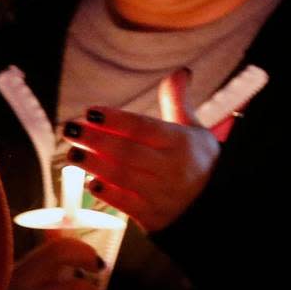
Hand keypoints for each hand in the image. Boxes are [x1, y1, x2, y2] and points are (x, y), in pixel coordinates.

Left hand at [63, 67, 218, 231]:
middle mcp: (172, 168)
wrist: (219, 207)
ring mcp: (163, 195)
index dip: (114, 119)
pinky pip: (127, 205)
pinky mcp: (155, 217)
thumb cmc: (200, 162)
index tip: (90, 112)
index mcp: (181, 143)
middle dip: (95, 140)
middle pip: (127, 151)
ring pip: (123, 177)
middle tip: (70, 130)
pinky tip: (90, 182)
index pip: (142, 127)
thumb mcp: (195, 130)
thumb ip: (178, 101)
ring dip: (94, 164)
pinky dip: (107, 193)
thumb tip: (180, 72)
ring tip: (72, 154)